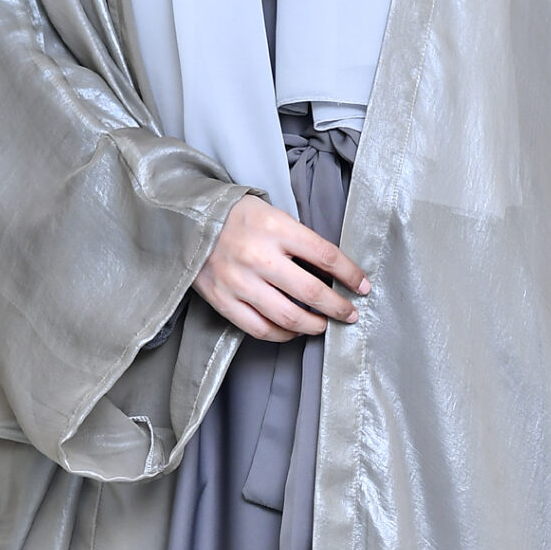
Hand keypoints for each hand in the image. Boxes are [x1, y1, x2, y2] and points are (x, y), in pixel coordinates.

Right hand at [195, 194, 368, 341]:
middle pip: (311, 291)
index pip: (325, 255)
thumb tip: (333, 272)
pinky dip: (283, 334)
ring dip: (314, 325)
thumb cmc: (237, 217)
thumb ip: (299, 241)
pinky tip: (294, 330)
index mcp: (275, 227)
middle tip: (350, 314)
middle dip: (338, 307)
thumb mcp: (273, 215)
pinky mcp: (222, 300)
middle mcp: (258, 256)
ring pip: (288, 316)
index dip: (350, 274)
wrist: (187, 221)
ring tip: (324, 324)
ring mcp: (238, 281)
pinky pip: (260, 328)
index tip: (363, 286)